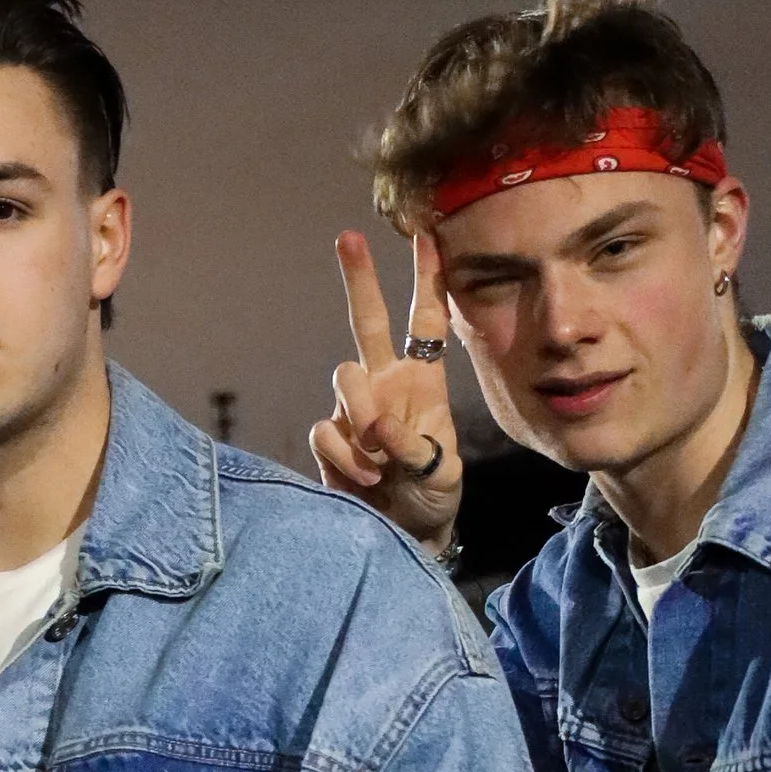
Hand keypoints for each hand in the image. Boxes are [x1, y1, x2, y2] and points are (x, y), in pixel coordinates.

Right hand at [309, 229, 462, 550]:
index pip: (425, 323)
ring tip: (380, 461)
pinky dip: (347, 456)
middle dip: (358, 279)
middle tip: (347, 237)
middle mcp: (385, 384)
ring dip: (363, 414)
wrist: (407, 533)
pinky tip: (366, 478)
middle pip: (366, 322)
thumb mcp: (442, 472)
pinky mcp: (331, 438)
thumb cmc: (432, 493)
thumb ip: (416, 448)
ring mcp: (354, 410)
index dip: (427, 281)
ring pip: (345, 378)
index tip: (425, 238)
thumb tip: (379, 427)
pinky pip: (328, 430)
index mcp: (423, 382)